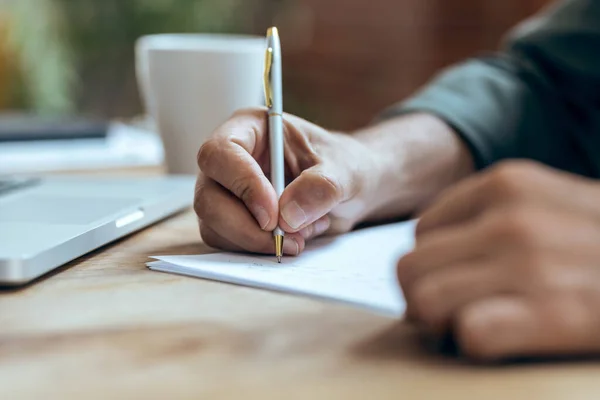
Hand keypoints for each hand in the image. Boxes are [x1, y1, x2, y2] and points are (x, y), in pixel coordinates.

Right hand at [194, 108, 385, 255]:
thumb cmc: (344, 166)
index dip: (242, 185)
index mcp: (251, 129)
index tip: (272, 215)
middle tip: (285, 240)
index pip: (221, 153)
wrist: (350, 190)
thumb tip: (288, 214)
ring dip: (256, 241)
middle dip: (245, 227)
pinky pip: (228, 242)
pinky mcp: (232, 219)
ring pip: (214, 224)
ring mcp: (226, 191)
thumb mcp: (345, 170)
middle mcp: (231, 159)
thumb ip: (321, 186)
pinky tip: (294, 237)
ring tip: (302, 234)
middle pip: (208, 197)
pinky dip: (259, 249)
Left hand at [397, 160, 599, 360]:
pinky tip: (507, 340)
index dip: (436, 264)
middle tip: (459, 313)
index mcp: (507, 183)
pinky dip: (477, 345)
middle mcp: (511, 217)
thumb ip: (490, 217)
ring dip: (445, 325)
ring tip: (479, 326)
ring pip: (424, 302)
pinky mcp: (555, 313)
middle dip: (426, 297)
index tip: (463, 281)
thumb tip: (421, 258)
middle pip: (410, 269)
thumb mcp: (551, 204)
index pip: (421, 233)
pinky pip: (470, 334)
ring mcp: (530, 263)